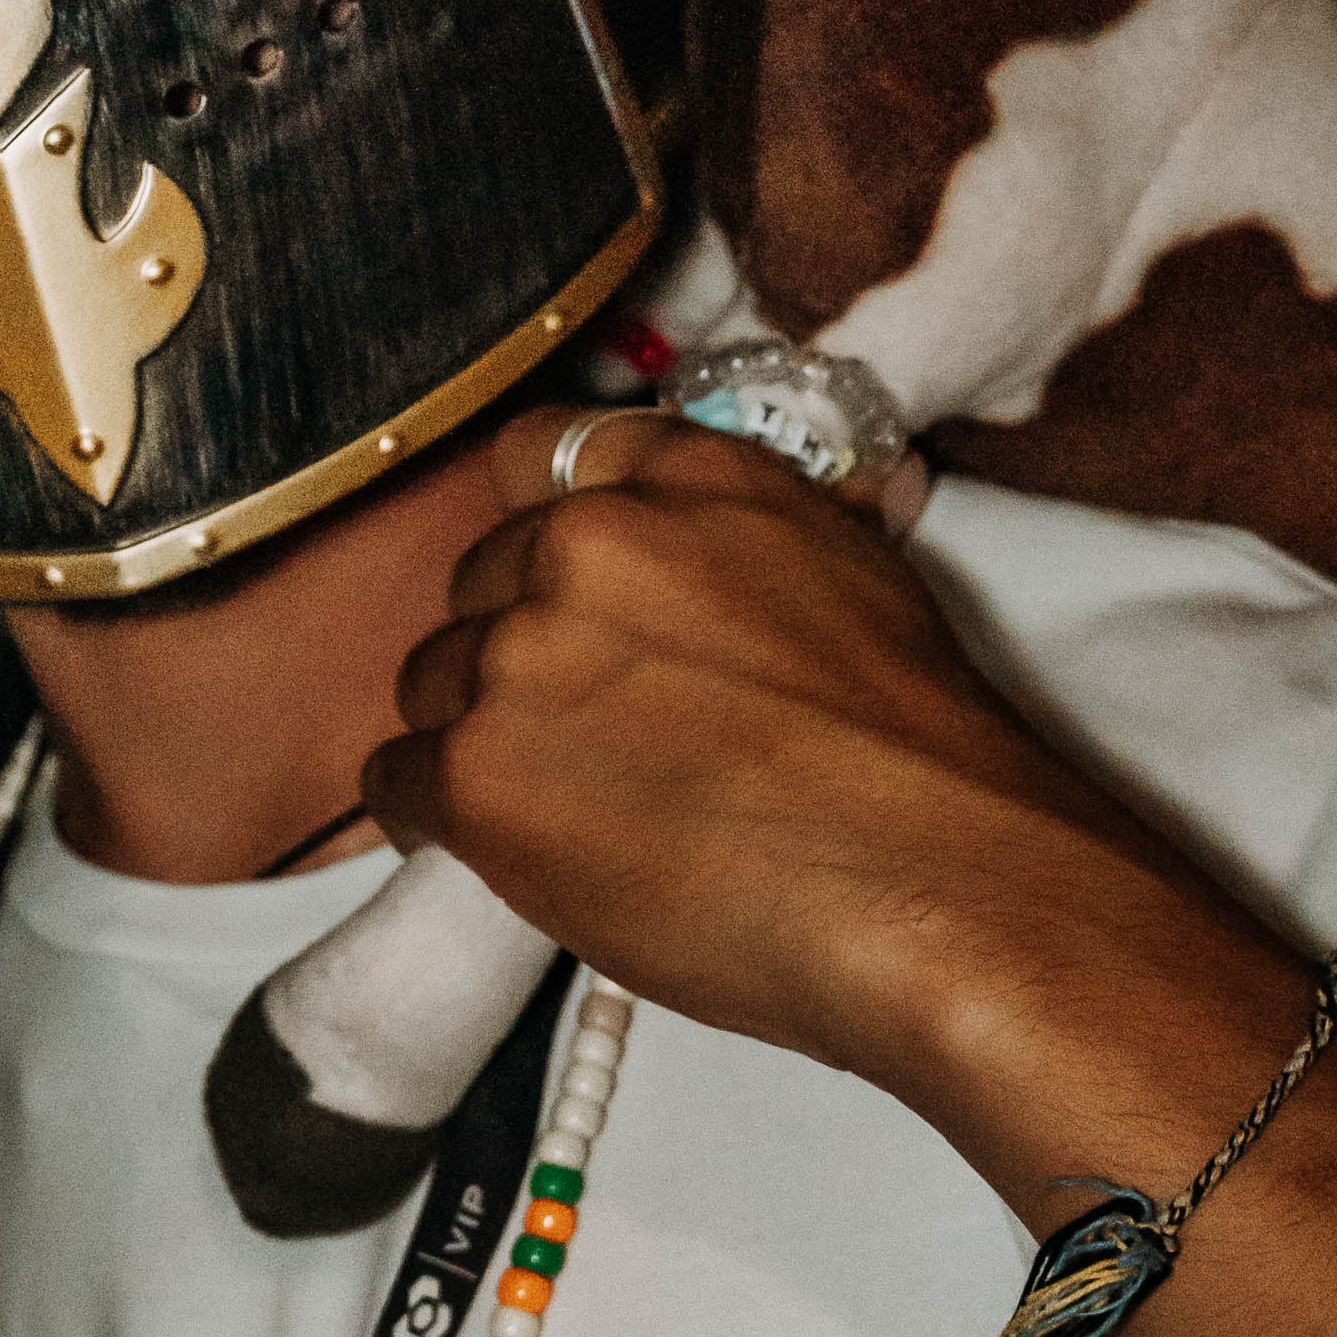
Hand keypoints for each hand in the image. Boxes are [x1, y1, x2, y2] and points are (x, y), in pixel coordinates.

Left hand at [363, 413, 1174, 1091]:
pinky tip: (523, 852)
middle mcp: (589, 544)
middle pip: (478, 583)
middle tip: (590, 734)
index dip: (542, 530)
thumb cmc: (919, 765)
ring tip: (576, 809)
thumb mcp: (849, 579)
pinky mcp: (477, 774)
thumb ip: (740, 548)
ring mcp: (521, 655)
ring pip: (434, 683)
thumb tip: (705, 568)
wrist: (938, 886)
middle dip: (517, 652)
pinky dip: (441, 820)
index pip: (541, 450)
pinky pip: (399, 781)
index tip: (554, 586)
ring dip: (480, 740)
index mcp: (688, 482)